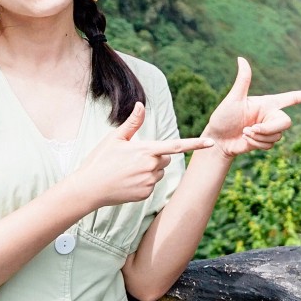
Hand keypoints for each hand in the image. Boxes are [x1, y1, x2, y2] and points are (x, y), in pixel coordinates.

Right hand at [70, 102, 211, 207]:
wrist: (89, 188)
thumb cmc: (100, 160)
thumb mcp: (115, 138)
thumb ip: (133, 123)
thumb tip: (141, 105)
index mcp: (146, 150)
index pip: (177, 146)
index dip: (195, 144)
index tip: (211, 143)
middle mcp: (151, 167)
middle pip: (165, 159)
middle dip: (155, 157)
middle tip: (133, 159)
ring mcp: (149, 182)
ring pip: (158, 173)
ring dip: (149, 171)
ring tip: (127, 172)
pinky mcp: (145, 195)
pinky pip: (151, 185)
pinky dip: (143, 183)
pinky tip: (127, 182)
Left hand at [200, 56, 300, 157]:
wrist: (218, 140)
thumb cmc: (223, 117)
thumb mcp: (233, 99)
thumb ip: (243, 80)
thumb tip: (241, 58)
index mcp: (268, 103)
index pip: (293, 97)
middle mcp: (271, 115)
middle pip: (286, 123)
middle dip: (269, 129)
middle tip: (250, 129)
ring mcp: (269, 129)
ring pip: (277, 136)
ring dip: (258, 137)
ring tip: (244, 132)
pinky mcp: (266, 142)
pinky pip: (270, 145)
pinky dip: (257, 144)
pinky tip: (246, 140)